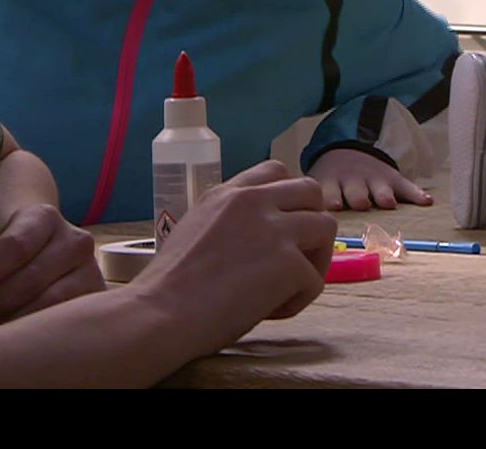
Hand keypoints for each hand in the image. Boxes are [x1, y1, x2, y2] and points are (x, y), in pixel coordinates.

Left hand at [0, 204, 102, 328]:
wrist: (43, 251)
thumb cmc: (7, 253)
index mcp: (44, 217)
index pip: (13, 246)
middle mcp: (75, 240)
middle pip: (29, 279)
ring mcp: (91, 269)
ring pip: (48, 304)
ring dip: (9, 324)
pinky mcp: (95, 298)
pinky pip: (62, 320)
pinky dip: (32, 334)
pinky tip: (10, 343)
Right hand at [137, 161, 337, 353]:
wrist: (159, 313)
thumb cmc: (167, 287)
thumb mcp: (195, 228)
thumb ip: (231, 221)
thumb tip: (259, 239)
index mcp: (228, 193)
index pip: (276, 171)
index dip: (288, 198)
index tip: (281, 225)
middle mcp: (254, 201)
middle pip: (311, 191)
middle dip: (311, 221)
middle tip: (296, 256)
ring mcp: (274, 229)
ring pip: (326, 227)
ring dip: (315, 258)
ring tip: (289, 286)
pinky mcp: (288, 263)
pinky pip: (315, 279)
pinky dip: (299, 300)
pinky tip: (270, 313)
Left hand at [308, 148, 431, 210]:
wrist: (346, 147)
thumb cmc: (329, 180)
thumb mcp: (315, 184)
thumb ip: (307, 202)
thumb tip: (294, 230)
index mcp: (332, 183)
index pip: (331, 191)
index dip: (333, 198)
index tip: (333, 205)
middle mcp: (353, 182)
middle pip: (356, 191)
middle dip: (359, 198)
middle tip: (362, 203)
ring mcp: (374, 179)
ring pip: (380, 189)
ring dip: (383, 196)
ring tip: (388, 202)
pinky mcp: (392, 178)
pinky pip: (407, 186)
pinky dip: (417, 194)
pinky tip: (426, 201)